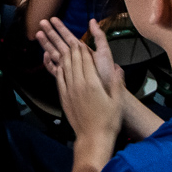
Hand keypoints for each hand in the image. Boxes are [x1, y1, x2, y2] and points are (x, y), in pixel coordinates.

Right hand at [37, 18, 122, 94]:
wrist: (107, 92)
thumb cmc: (106, 72)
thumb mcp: (104, 52)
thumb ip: (99, 36)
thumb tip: (92, 20)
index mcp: (82, 50)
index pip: (68, 36)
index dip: (60, 27)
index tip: (53, 18)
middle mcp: (74, 57)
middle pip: (59, 43)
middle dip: (50, 32)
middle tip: (41, 22)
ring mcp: (69, 67)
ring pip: (54, 53)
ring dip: (46, 43)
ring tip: (38, 34)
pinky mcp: (65, 78)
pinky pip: (54, 69)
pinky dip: (49, 63)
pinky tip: (46, 55)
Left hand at [52, 25, 121, 162]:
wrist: (93, 138)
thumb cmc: (108, 121)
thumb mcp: (117, 101)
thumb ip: (117, 82)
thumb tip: (118, 67)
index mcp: (92, 82)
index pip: (85, 59)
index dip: (81, 47)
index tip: (79, 37)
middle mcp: (78, 84)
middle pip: (72, 59)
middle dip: (67, 44)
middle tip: (61, 32)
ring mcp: (69, 90)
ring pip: (63, 66)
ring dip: (58, 51)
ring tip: (53, 40)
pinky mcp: (64, 97)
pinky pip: (59, 77)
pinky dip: (56, 66)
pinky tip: (56, 61)